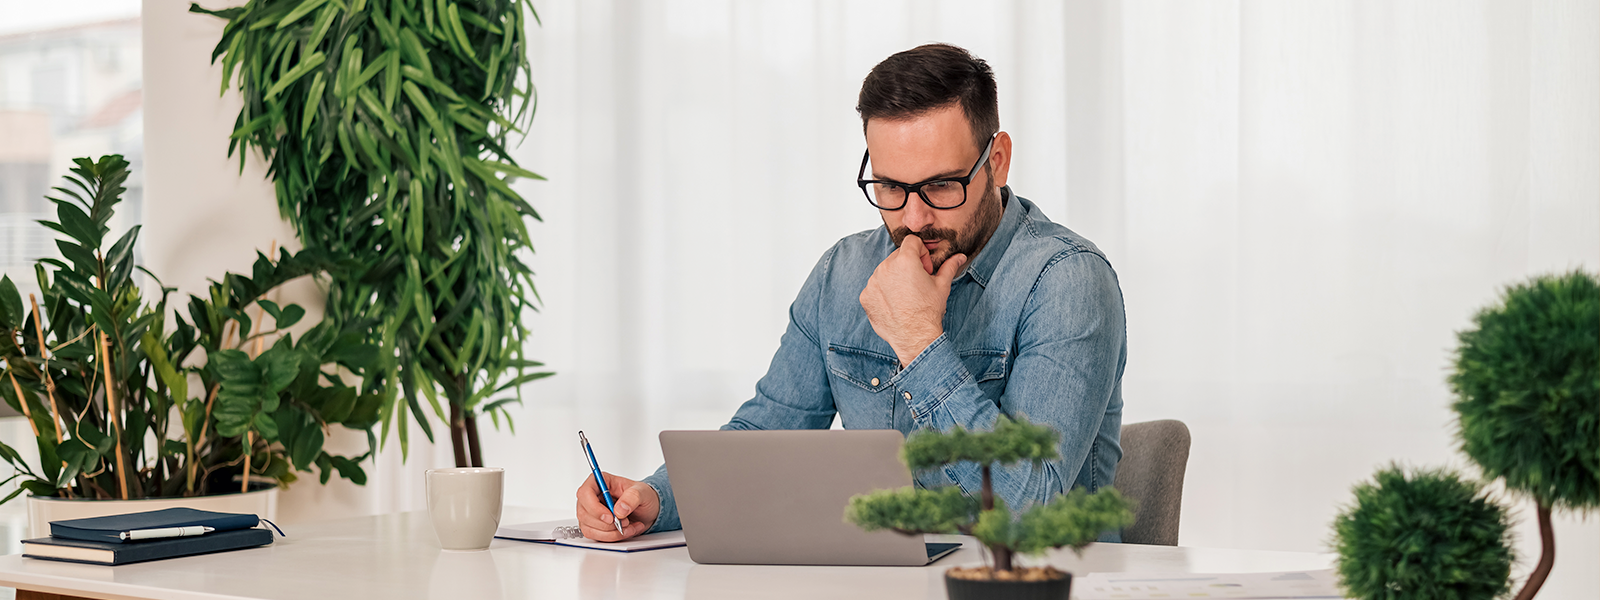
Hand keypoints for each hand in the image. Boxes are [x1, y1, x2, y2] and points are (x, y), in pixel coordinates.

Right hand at [575, 471, 659, 540]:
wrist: (647, 510)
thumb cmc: (642, 496)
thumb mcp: (643, 492)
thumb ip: (632, 497)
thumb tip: (619, 509)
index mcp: (600, 482)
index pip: (585, 493)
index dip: (594, 507)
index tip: (610, 517)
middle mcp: (592, 497)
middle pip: (584, 513)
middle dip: (606, 523)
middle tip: (625, 522)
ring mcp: (591, 513)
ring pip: (589, 528)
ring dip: (611, 532)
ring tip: (629, 526)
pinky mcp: (594, 526)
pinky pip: (596, 536)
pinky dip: (613, 537)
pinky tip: (626, 531)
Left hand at [859, 234, 966, 366]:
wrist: (914, 337)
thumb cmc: (928, 311)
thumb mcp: (942, 286)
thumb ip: (949, 266)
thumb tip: (960, 257)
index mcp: (905, 260)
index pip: (911, 241)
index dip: (921, 253)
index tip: (925, 268)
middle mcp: (886, 267)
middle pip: (897, 256)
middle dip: (908, 265)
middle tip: (917, 283)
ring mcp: (873, 282)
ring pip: (885, 270)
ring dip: (895, 277)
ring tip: (906, 296)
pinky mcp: (865, 296)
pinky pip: (875, 286)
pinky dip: (883, 292)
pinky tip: (895, 304)